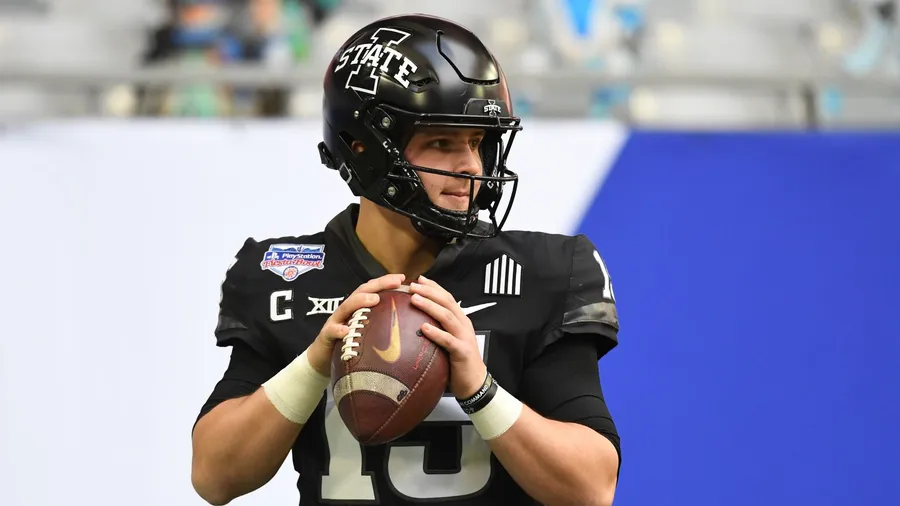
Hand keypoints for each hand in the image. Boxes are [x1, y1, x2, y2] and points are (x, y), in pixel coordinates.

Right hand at [306, 273, 405, 375]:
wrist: (322, 360)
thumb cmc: (348, 344)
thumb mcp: (366, 333)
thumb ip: (380, 325)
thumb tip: (406, 324)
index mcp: (358, 309)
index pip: (372, 290)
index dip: (386, 282)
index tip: (402, 278)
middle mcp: (347, 311)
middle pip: (361, 292)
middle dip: (378, 285)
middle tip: (395, 282)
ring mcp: (335, 321)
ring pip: (346, 307)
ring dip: (360, 301)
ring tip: (374, 299)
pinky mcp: (326, 335)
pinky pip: (332, 331)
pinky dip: (339, 330)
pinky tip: (346, 330)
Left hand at [408, 275, 486, 398]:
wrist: (474, 383)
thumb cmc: (457, 362)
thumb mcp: (449, 340)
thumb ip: (438, 328)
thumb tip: (416, 321)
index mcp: (460, 320)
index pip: (447, 298)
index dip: (434, 287)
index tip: (419, 279)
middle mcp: (463, 325)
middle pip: (447, 302)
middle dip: (430, 292)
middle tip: (413, 286)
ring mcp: (464, 337)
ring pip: (447, 317)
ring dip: (430, 306)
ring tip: (415, 299)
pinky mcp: (462, 352)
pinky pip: (448, 340)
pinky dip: (436, 333)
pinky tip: (424, 328)